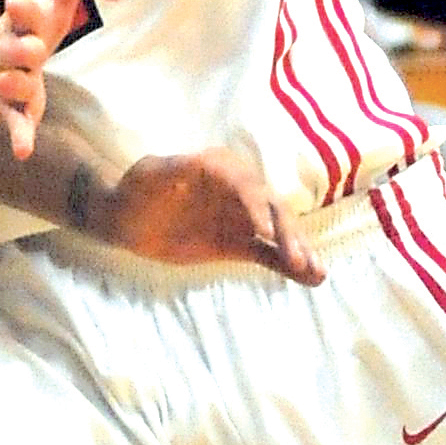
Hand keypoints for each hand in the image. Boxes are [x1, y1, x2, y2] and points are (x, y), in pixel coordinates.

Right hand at [0, 0, 120, 158]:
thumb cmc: (37, 13)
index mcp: (25, 10)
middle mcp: (11, 42)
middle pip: (12, 45)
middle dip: (22, 46)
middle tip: (36, 48)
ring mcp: (7, 75)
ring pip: (8, 82)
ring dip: (15, 84)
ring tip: (19, 87)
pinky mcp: (10, 104)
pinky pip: (12, 119)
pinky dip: (18, 135)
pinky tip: (23, 152)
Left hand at [102, 149, 324, 286]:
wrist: (128, 218)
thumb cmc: (137, 189)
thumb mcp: (149, 175)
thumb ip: (172, 171)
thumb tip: (194, 165)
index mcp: (222, 168)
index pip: (247, 188)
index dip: (257, 210)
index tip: (265, 235)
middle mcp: (241, 189)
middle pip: (271, 210)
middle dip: (287, 235)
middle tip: (297, 259)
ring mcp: (244, 216)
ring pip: (278, 233)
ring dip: (298, 252)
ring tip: (318, 273)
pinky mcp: (240, 241)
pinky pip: (269, 254)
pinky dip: (288, 266)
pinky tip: (312, 279)